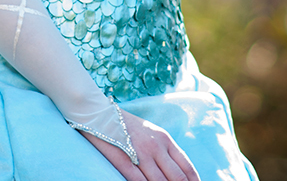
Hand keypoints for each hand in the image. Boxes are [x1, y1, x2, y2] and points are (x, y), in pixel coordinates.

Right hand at [78, 108, 199, 180]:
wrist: (99, 113)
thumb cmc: (127, 126)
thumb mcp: (152, 134)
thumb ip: (166, 151)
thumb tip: (180, 174)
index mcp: (165, 140)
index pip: (187, 168)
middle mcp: (156, 147)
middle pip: (176, 178)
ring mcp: (140, 154)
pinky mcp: (123, 160)